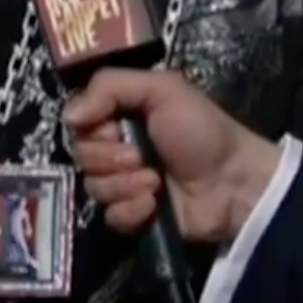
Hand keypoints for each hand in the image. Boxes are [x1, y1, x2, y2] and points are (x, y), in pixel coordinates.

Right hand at [65, 70, 278, 245]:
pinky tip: (154, 204)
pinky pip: (110, 216)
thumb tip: (69, 115)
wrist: (233, 182)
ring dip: (126, 184)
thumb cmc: (201, 130)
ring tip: (156, 182)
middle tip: (143, 157)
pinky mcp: (134, 216)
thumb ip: (110, 87)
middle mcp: (117, 147)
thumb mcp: (162, 89)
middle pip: (82, 155)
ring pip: (94, 187)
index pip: (78, 121)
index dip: (93, 127)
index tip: (116, 127)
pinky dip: (132, 210)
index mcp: (120, 114)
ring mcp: (124, 184)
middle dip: (112, 158)